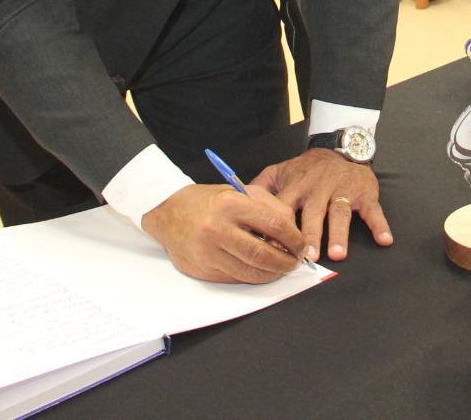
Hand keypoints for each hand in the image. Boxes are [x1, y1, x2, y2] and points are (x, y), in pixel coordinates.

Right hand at [140, 183, 305, 283]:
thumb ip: (270, 206)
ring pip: (251, 272)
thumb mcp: (240, 191)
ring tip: (281, 268)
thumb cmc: (208, 201)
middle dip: (287, 262)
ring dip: (273, 274)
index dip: (295, 238)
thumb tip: (293, 232)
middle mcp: (218, 228)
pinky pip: (236, 279)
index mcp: (230, 204)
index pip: (274, 224)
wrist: (168, 212)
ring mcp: (208, 252)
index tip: (302, 245)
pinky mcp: (203, 270)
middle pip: (264, 254)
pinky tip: (260, 270)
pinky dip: (254, 277)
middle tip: (296, 262)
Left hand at [252, 148, 392, 262]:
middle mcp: (318, 187)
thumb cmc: (307, 168)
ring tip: (337, 254)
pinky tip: (384, 240)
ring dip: (339, 233)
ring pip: (340, 212)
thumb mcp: (281, 171)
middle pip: (313, 212)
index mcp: (296, 185)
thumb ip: (260, 188)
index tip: (273, 249)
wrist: (340, 146)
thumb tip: (238, 203)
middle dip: (310, 235)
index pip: (285, 208)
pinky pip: (373, 209)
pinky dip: (379, 224)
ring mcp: (342, 190)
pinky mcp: (364, 192)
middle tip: (307, 257)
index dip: (279, 228)